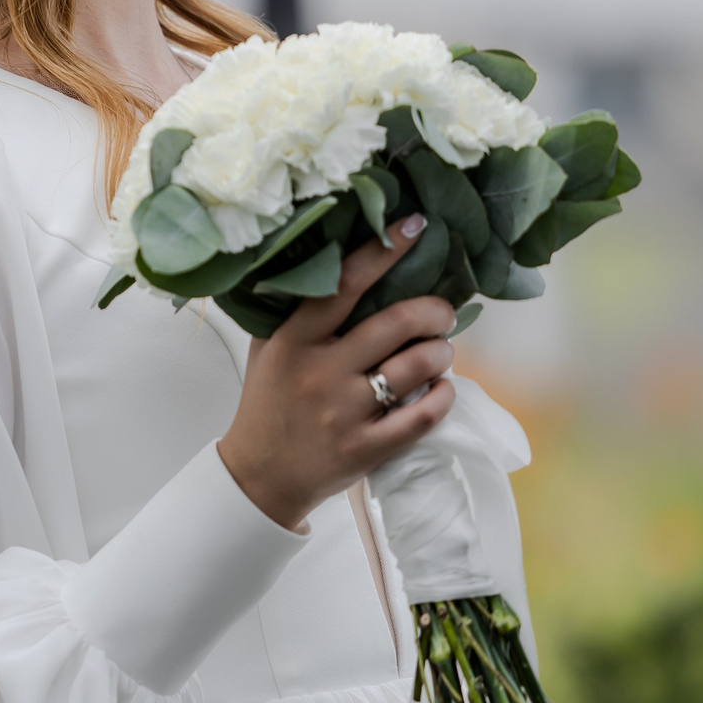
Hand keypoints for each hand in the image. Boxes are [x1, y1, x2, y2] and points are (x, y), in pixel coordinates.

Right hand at [215, 215, 456, 531]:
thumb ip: (296, 312)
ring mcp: (344, 413)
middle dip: (434, 310)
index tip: (415, 226)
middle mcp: (320, 373)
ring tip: (440, 351)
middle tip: (444, 310)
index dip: (384, 252)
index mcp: (295, 340)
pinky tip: (441, 388)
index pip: (344, 284)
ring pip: (417, 367)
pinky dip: (443, 396)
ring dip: (442, 352)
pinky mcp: (366, 449)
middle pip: (396, 323)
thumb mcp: (268, 349)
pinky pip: (423, 417)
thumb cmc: (267, 403)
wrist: (259, 476)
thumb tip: (336, 261)